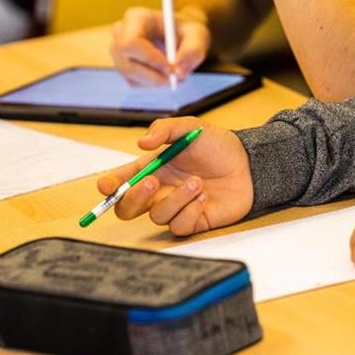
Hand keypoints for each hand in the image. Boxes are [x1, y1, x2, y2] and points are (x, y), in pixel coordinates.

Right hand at [96, 117, 253, 235]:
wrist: (249, 164)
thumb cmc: (217, 146)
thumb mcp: (190, 127)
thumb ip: (164, 130)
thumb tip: (142, 142)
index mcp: (151, 169)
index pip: (121, 181)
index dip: (109, 186)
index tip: (105, 185)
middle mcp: (159, 192)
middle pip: (127, 208)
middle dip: (134, 197)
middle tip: (153, 181)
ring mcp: (174, 208)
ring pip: (157, 216)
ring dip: (177, 199)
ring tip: (198, 182)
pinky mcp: (192, 222)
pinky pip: (179, 226)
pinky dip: (191, 211)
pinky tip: (205, 197)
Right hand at [110, 7, 210, 85]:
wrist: (178, 35)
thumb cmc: (186, 31)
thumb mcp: (198, 34)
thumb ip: (193, 50)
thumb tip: (179, 71)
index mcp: (136, 18)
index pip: (131, 43)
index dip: (149, 59)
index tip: (171, 69)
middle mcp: (120, 34)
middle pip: (127, 64)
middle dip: (153, 77)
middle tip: (176, 80)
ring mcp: (118, 52)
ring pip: (131, 77)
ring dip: (156, 81)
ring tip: (176, 74)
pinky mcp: (122, 67)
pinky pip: (135, 83)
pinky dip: (153, 84)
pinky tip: (165, 74)